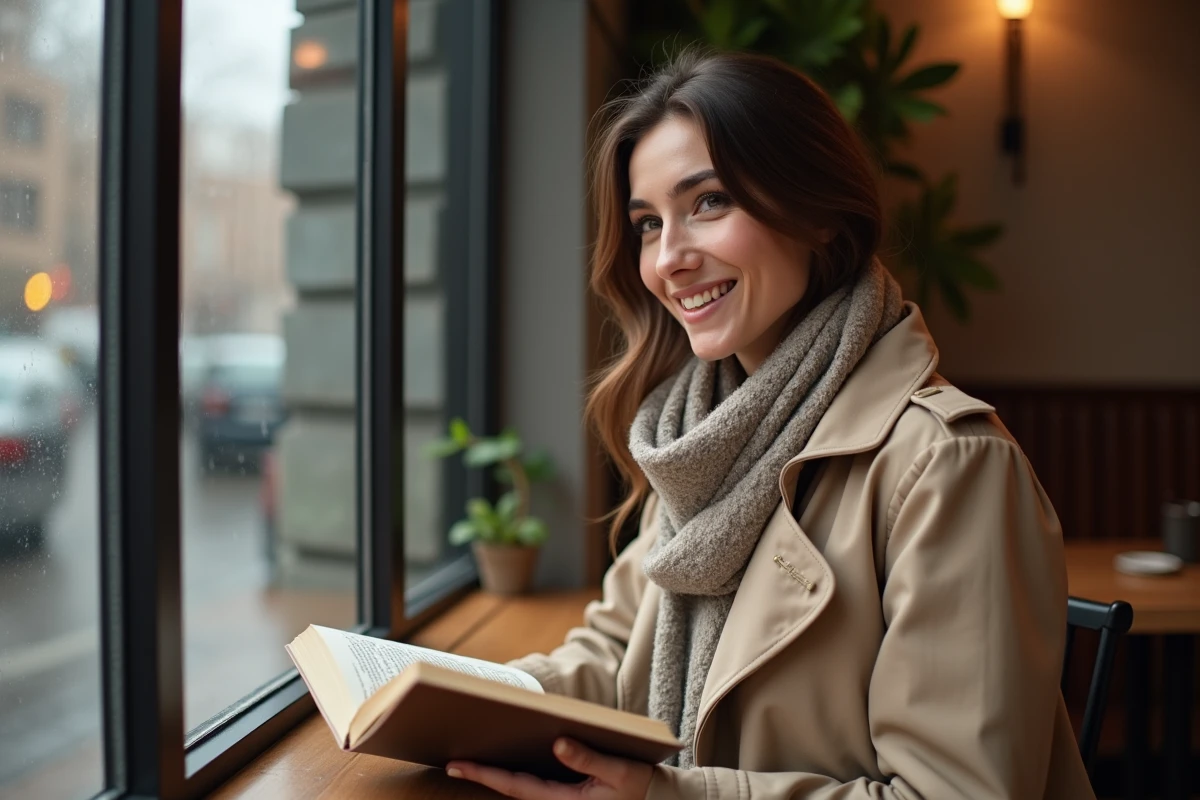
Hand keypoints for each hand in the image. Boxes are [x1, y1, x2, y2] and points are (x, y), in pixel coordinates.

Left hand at [446, 737, 653, 798]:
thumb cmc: (640, 788)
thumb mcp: (620, 772)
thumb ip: (589, 760)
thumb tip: (558, 743)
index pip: (516, 786)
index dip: (485, 775)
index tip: (457, 765)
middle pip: (511, 788)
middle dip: (482, 774)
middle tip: (450, 761)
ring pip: (520, 787)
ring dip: (496, 773)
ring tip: (471, 755)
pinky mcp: (566, 794)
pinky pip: (533, 784)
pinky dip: (515, 772)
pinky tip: (505, 757)